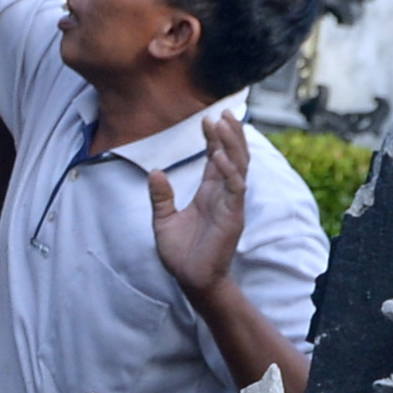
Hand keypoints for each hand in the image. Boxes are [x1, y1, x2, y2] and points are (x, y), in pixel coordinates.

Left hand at [146, 110, 253, 298]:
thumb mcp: (164, 220)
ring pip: (238, 167)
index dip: (214, 139)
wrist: (190, 280)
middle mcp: (222, 195)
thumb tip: (155, 171)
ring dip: (233, 145)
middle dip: (229, 134)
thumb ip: (161, 196)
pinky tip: (219, 156)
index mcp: (209, 193)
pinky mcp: (232, 216)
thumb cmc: (181, 254)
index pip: (215, 159)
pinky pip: (234, 189)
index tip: (208, 119)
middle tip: (223, 112)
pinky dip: (228, 171)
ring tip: (225, 123)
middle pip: (232, 156)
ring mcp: (230, 204)